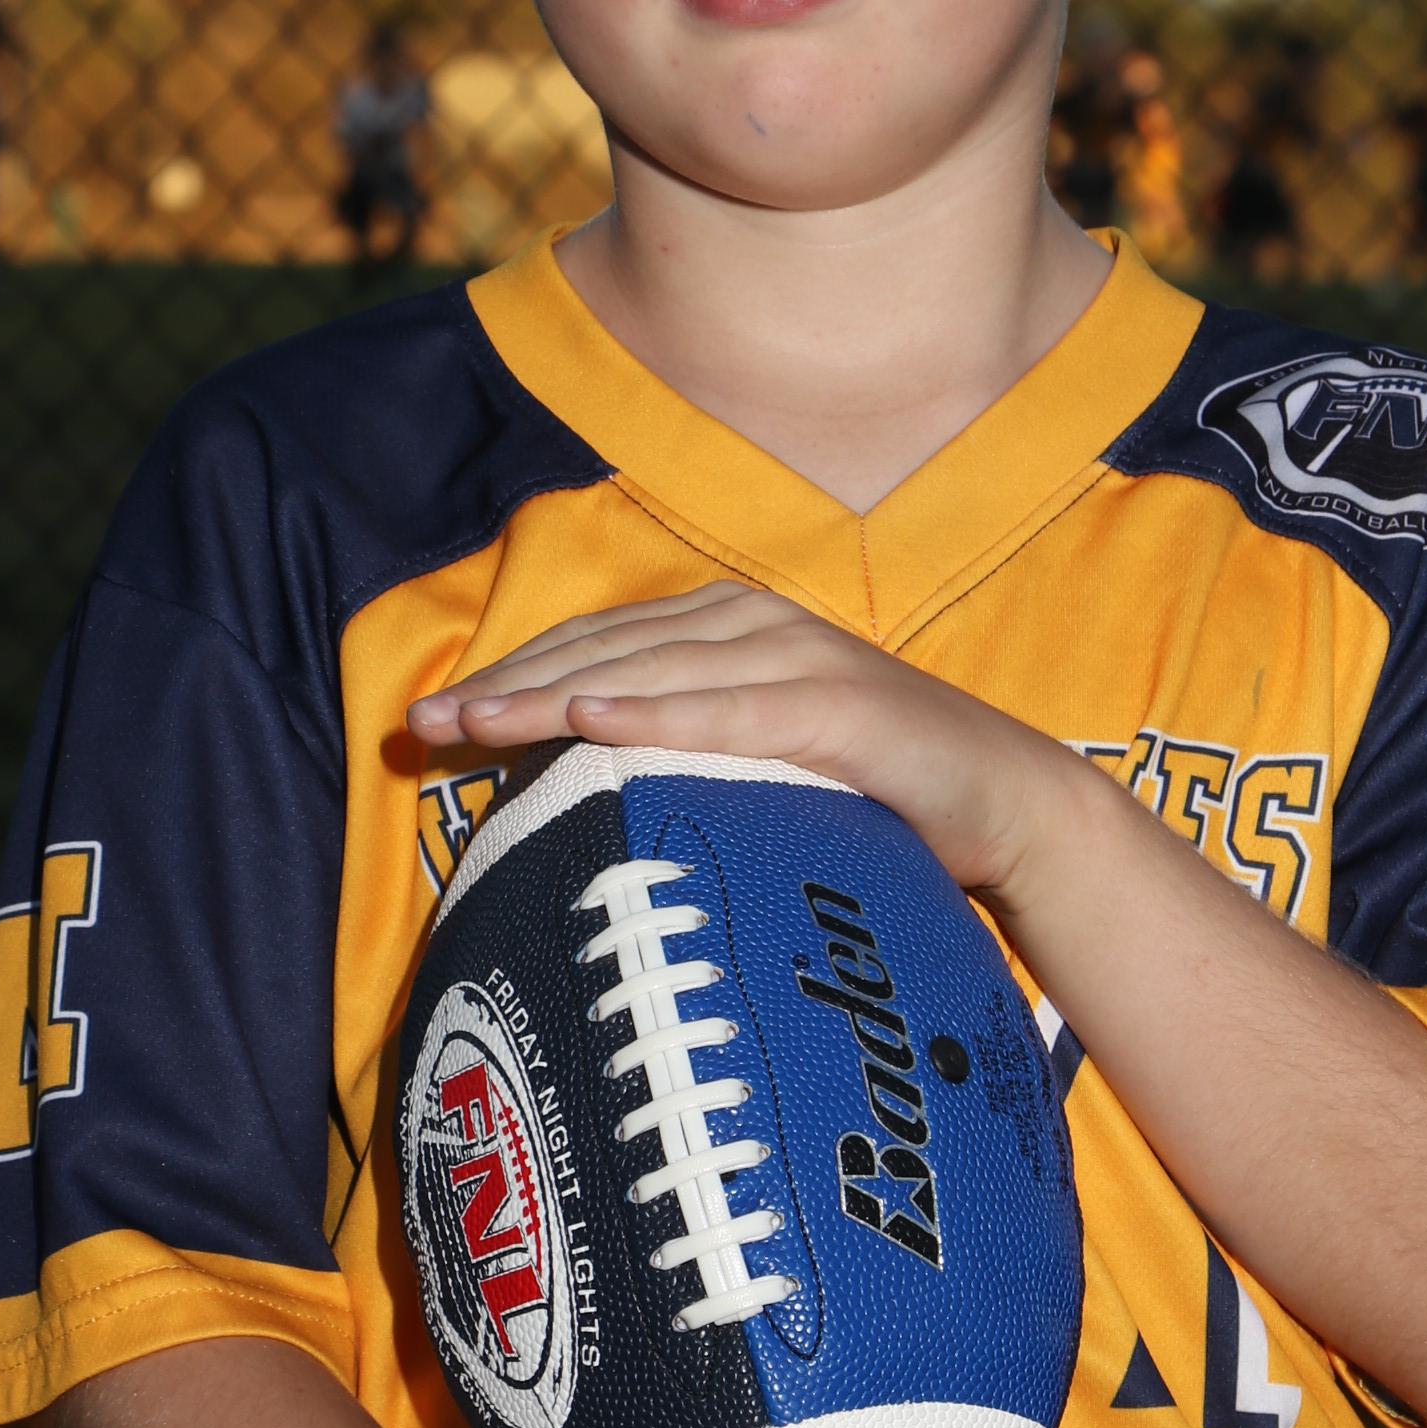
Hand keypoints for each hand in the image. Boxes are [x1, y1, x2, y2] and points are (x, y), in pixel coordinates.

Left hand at [406, 583, 1076, 904]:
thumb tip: (578, 783)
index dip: (509, 674)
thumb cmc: (869, 792)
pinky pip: (731, 710)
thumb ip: (684, 751)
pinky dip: (656, 711)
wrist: (1003, 803)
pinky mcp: (840, 707)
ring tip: (476, 719)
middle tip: (423, 723)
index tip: (430, 718)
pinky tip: (591, 719)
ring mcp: (799, 659)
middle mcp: (755, 624)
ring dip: (553, 693)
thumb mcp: (758, 763)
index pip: (596, 646)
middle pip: (605, 650)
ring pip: (651, 671)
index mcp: (728, 627)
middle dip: (507, 686)